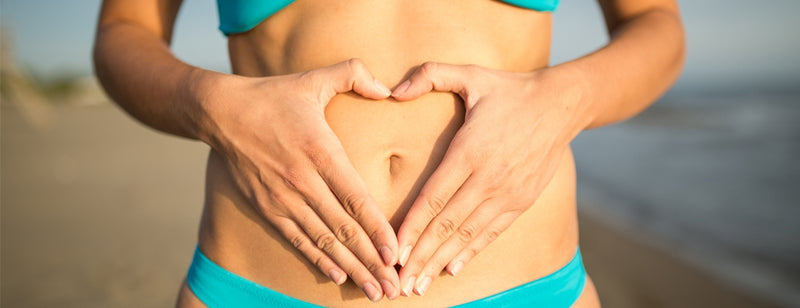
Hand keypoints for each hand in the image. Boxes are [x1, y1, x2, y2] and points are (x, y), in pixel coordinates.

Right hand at [200, 59, 400, 300]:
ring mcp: (283, 198)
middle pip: (343, 229)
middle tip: (394, 287)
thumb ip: (355, 74)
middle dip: (371, 261)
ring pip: (323, 241)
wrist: (220, 112)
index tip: (395, 253)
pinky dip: (318, 259)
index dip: (377, 229)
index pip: (355, 199)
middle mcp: (303, 181)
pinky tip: (338, 276)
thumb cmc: (274, 96)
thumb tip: (388, 88)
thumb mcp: (315, 78)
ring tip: (373, 290)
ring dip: (350, 268)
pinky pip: (297, 239)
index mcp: (320, 152)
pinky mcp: (267, 207)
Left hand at [390, 62, 590, 295]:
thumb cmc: (509, 90)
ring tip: (420, 285)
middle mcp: (488, 177)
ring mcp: (507, 193)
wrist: (562, 105)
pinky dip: (470, 252)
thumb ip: (430, 75)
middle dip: (421, 256)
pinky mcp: (521, 201)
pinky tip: (452, 268)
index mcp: (470, 150)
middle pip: (447, 224)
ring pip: (468, 235)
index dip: (412, 227)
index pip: (434, 198)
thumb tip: (393, 90)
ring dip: (441, 262)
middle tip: (399, 283)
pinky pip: (491, 232)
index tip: (393, 250)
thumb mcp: (470, 74)